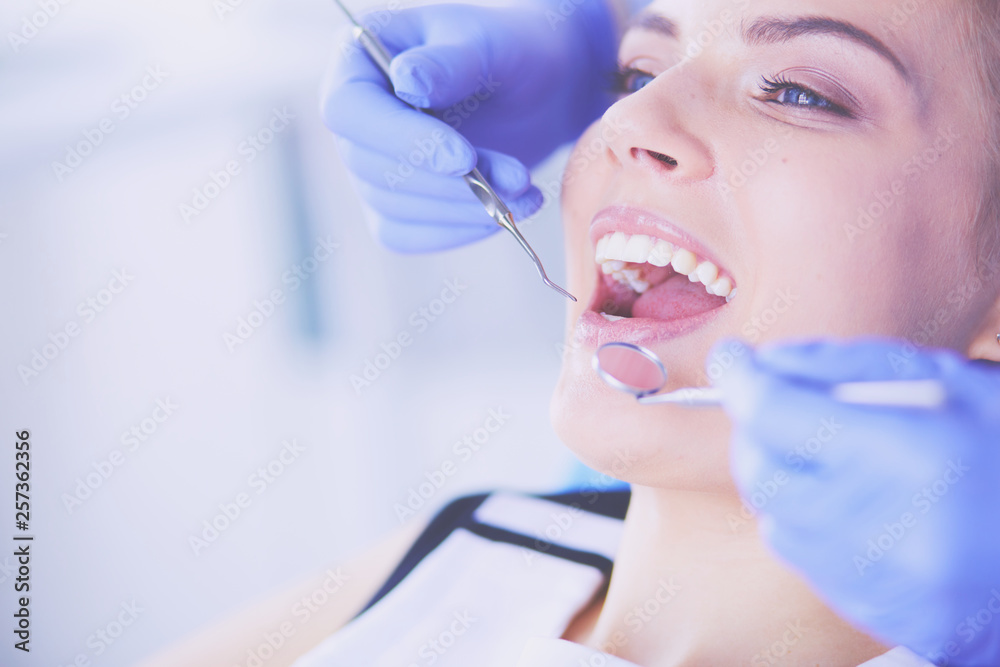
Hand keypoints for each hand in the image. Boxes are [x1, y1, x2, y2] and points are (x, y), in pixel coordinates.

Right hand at [321, 1, 617, 251]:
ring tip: (525, 193)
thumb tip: (406, 80)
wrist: (540, 91)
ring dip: (462, 209)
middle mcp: (353, 116)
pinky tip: (503, 215)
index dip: (402, 140)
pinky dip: (457, 231)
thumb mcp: (491, 44)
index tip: (464, 158)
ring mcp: (368, 164)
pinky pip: (408, 235)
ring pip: (392, 207)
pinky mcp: (394, 204)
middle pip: (371, 167)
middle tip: (517, 180)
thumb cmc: (513, 51)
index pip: (350, 110)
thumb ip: (450, 63)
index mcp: (357, 59)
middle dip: (448, 183)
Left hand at [711, 338, 999, 665]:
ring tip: (844, 463)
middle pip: (761, 474)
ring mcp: (891, 586)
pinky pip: (810, 566)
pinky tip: (863, 508)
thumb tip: (762, 366)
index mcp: (913, 456)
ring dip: (789, 482)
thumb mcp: (952, 381)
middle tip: (784, 412)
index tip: (732, 362)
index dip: (741, 379)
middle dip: (757, 435)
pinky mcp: (892, 620)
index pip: (776, 414)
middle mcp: (894, 529)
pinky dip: (815, 528)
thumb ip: (847, 367)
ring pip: (778, 522)